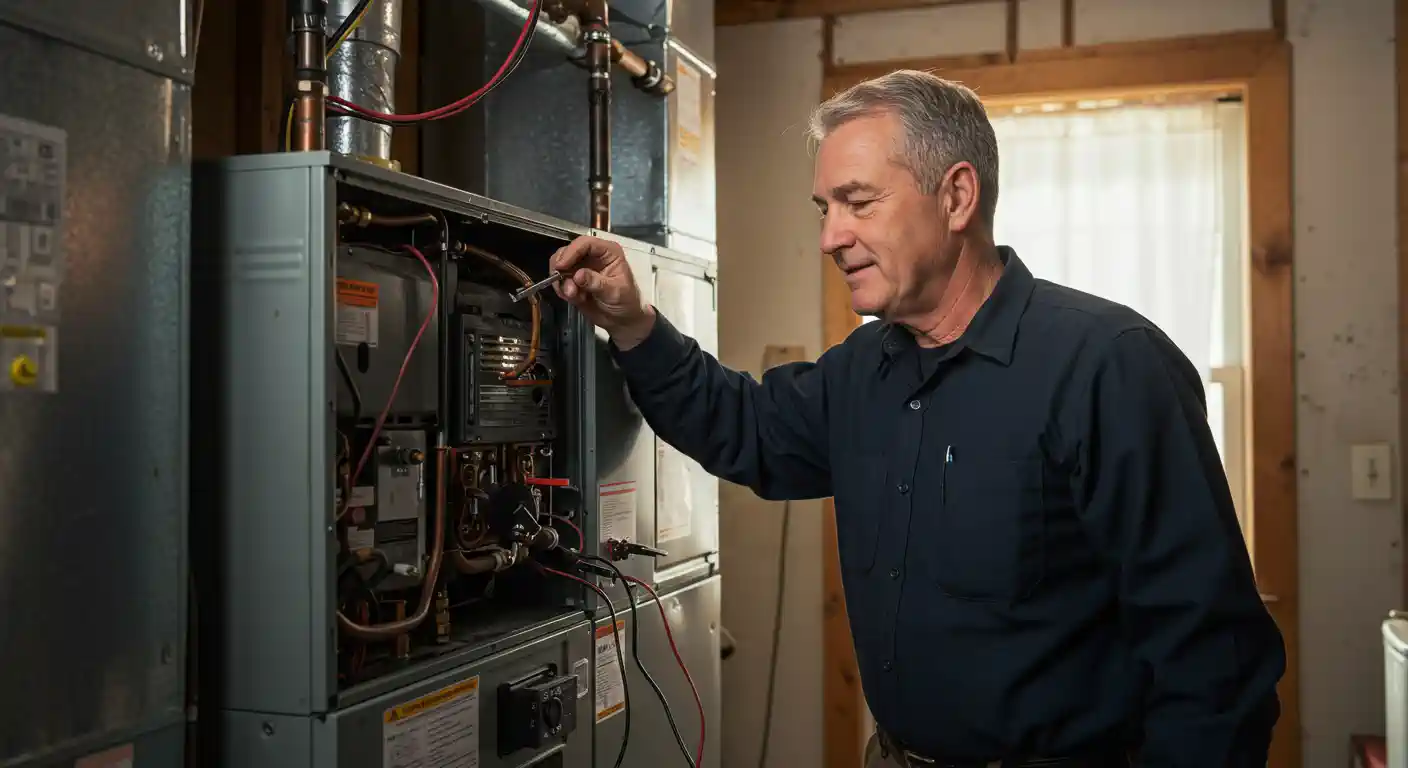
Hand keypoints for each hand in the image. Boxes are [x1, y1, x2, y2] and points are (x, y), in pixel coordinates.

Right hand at [549, 235, 655, 349]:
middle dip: (562, 268)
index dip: (571, 252)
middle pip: (567, 251)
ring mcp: (581, 267)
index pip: (585, 243)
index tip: (562, 266)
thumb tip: (578, 275)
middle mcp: (593, 256)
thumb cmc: (626, 302)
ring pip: (560, 265)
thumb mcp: (615, 292)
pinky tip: (574, 298)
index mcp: (608, 252)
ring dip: (561, 281)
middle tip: (564, 284)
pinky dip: (561, 289)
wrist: (621, 320)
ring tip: (572, 295)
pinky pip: (559, 280)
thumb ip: (596, 283)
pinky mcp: (573, 280)